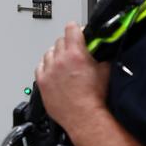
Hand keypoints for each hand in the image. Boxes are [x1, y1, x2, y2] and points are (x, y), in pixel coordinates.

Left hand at [35, 22, 110, 136]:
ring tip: (64, 63)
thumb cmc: (94, 98)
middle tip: (75, 51)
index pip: (71, 28)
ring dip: (56, 55)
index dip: (77, 29)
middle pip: (59, 41)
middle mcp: (60, 60)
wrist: (84, 117)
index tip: (78, 32)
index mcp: (76, 53)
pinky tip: (53, 71)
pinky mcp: (42, 83)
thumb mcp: (105, 70)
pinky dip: (46, 67)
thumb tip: (103, 50)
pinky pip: (40, 67)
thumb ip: (102, 56)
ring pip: (48, 53)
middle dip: (68, 44)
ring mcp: (49, 71)